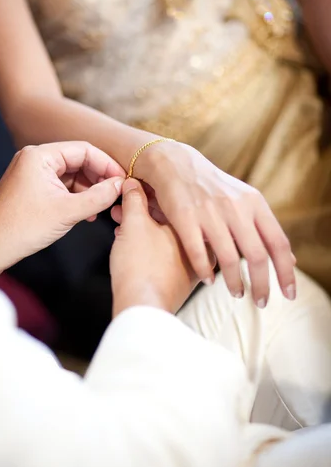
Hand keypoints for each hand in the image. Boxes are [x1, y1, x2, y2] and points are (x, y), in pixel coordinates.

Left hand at [0, 142, 124, 282]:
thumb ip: (98, 197)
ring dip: (88, 189)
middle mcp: (34, 159)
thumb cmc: (21, 228)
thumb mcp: (67, 212)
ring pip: (71, 175)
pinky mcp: (31, 187)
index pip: (83, 150)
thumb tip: (120, 185)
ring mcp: (32, 173)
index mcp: (39, 156)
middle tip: (115, 194)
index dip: (106, 164)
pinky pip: (61, 185)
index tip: (122, 180)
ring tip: (101, 207)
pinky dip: (76, 196)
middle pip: (78, 160)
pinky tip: (86, 213)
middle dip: (98, 178)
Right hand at [110, 179, 201, 317]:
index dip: (149, 192)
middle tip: (121, 207)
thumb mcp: (135, 222)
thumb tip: (133, 183)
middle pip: (169, 221)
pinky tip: (127, 244)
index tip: (133, 190)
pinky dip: (145, 247)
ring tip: (119, 223)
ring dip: (141, 229)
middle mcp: (199, 249)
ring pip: (163, 239)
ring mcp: (189, 269)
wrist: (141, 308)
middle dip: (142, 212)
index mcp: (196, 229)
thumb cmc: (142, 266)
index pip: (175, 203)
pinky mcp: (177, 284)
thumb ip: (134, 199)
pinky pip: (161, 257)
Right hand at [131, 141, 295, 307]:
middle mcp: (235, 208)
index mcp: (254, 203)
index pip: (278, 243)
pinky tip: (209, 281)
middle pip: (257, 256)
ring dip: (235, 283)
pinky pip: (199, 253)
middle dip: (262, 285)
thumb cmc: (214, 188)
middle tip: (261, 302)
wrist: (175, 164)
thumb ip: (265, 229)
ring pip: (228, 259)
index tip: (289, 294)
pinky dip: (206, 272)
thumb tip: (290, 261)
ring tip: (238, 293)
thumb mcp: (245, 201)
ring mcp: (209, 213)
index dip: (286, 272)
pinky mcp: (185, 218)